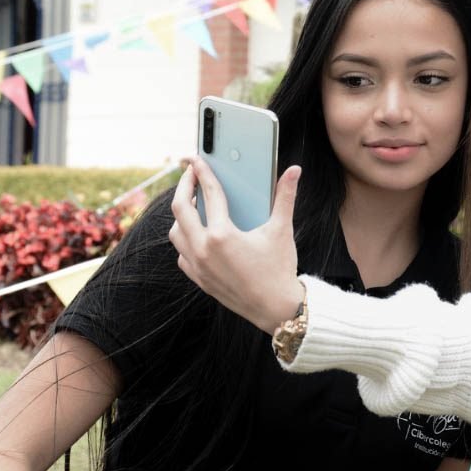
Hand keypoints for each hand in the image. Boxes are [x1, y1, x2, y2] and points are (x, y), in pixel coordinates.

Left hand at [169, 156, 302, 332]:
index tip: (198, 160)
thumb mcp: (281, 230)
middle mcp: (203, 250)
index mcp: (222, 235)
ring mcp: (198, 266)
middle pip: (180, 209)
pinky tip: (198, 233)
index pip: (210, 194)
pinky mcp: (199, 279)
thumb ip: (285, 197)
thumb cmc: (279, 270)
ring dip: (181, 215)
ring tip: (194, 203)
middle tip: (191, 175)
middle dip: (184, 187)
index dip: (204, 173)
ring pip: (176, 232)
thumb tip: (294, 171)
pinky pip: (182, 253)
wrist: (276, 309)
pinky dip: (185, 239)